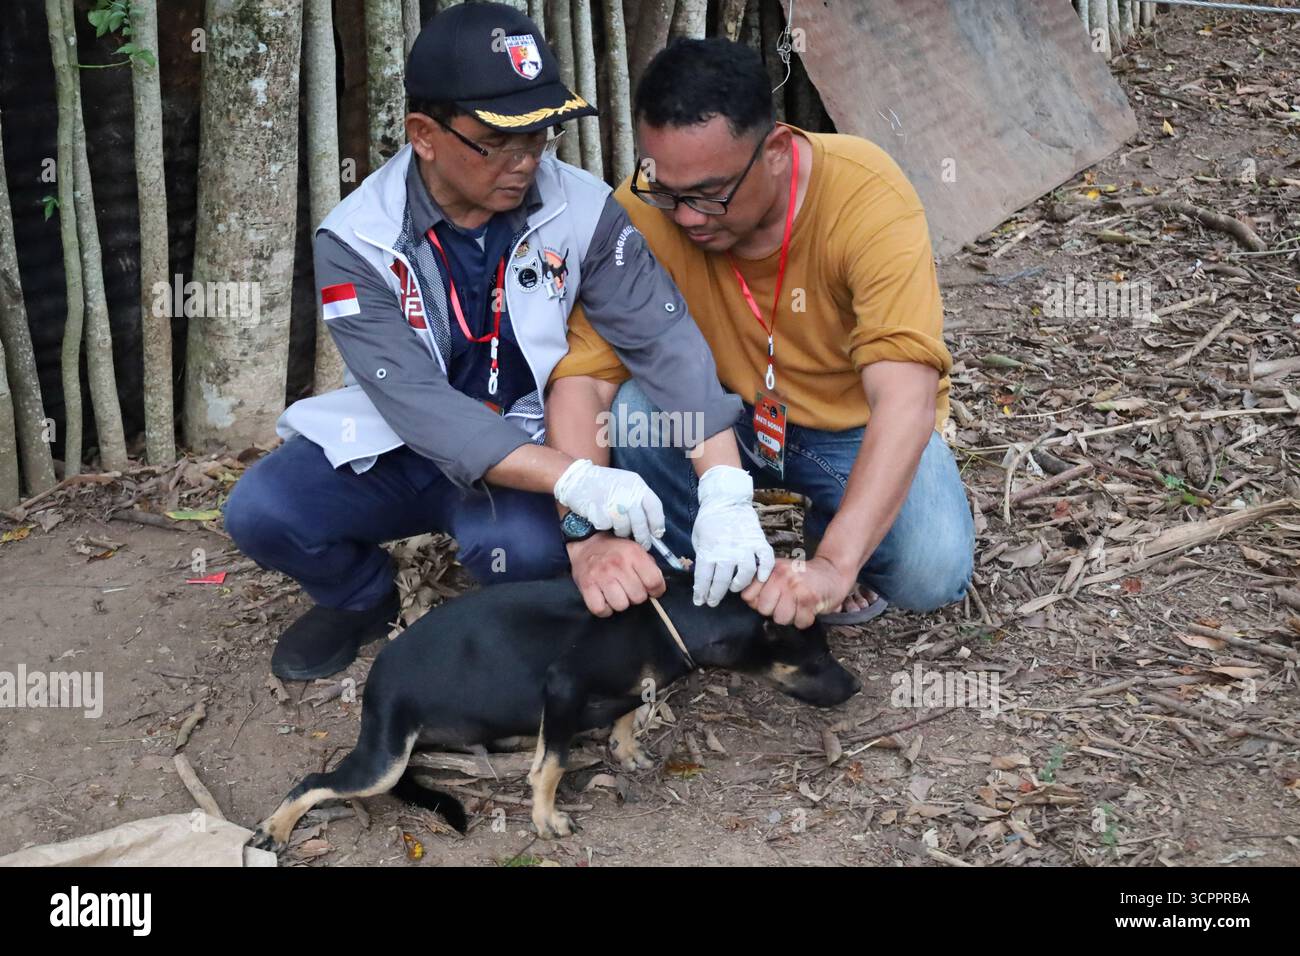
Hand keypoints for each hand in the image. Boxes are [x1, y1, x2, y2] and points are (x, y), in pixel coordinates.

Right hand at [553, 458, 665, 548]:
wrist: (578, 478)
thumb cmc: (605, 484)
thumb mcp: (627, 484)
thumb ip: (639, 500)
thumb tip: (652, 525)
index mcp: (636, 484)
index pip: (654, 507)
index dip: (657, 523)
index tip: (657, 534)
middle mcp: (627, 493)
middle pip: (640, 522)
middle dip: (643, 536)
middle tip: (643, 544)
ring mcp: (612, 502)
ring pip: (624, 528)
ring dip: (622, 532)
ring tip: (618, 527)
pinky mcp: (598, 510)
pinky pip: (607, 527)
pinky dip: (606, 527)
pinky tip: (603, 519)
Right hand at [568, 532, 665, 616]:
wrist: (586, 544)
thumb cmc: (615, 551)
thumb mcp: (636, 549)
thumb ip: (649, 566)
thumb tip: (658, 587)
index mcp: (633, 554)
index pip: (654, 582)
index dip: (657, 590)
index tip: (652, 590)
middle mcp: (618, 564)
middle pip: (638, 597)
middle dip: (636, 596)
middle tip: (629, 588)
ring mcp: (601, 576)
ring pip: (621, 605)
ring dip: (620, 602)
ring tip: (616, 593)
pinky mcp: (586, 586)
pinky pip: (601, 610)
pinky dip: (604, 609)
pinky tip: (605, 599)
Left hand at [691, 465, 775, 606]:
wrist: (727, 500)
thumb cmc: (709, 520)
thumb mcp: (698, 538)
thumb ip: (702, 556)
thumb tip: (703, 575)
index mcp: (709, 550)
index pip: (704, 578)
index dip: (701, 592)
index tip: (700, 601)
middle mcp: (727, 551)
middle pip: (722, 580)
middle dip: (716, 594)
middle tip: (714, 601)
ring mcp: (745, 547)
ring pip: (745, 574)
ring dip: (739, 585)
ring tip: (734, 588)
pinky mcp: (758, 541)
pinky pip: (765, 559)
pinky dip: (764, 570)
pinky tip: (761, 578)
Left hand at [741, 555, 855, 628]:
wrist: (833, 571)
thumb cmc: (804, 577)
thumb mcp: (780, 572)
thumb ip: (763, 584)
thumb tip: (750, 603)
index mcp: (770, 570)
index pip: (748, 596)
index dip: (758, 603)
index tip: (772, 600)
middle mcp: (780, 576)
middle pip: (763, 609)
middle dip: (775, 612)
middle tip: (788, 604)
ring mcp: (795, 587)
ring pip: (781, 618)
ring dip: (792, 617)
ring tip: (799, 607)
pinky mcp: (809, 599)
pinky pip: (800, 622)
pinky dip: (806, 620)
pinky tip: (809, 609)